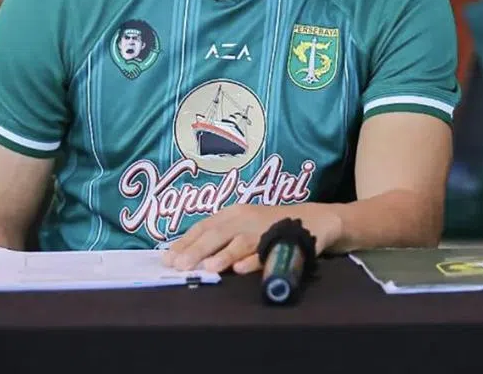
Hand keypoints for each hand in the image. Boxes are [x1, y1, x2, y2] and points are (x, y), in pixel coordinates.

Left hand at [162, 204, 339, 274]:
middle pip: (218, 233)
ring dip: (223, 255)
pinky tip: (240, 269)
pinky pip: (266, 251)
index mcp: (235, 212)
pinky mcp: (285, 239)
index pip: (205, 226)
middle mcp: (247, 218)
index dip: (186, 241)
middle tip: (178, 266)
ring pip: (241, 242)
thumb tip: (185, 256)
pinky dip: (253, 260)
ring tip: (207, 269)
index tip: (167, 258)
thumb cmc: (272, 224)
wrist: (315, 219)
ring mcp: (266, 229)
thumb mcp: (244, 224)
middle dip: (196, 250)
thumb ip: (220, 238)